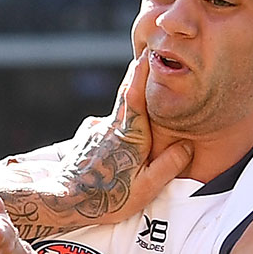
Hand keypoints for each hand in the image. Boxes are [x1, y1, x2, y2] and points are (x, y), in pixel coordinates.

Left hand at [56, 49, 191, 224]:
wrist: (64, 200)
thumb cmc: (108, 198)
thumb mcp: (146, 188)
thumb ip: (168, 164)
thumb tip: (187, 145)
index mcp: (129, 134)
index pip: (136, 94)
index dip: (142, 72)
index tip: (148, 53)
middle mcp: (110, 126)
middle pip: (125, 95)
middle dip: (136, 79)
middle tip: (145, 63)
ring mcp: (94, 130)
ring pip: (115, 114)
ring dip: (126, 111)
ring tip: (137, 122)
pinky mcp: (84, 139)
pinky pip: (103, 127)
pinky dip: (111, 129)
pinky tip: (115, 143)